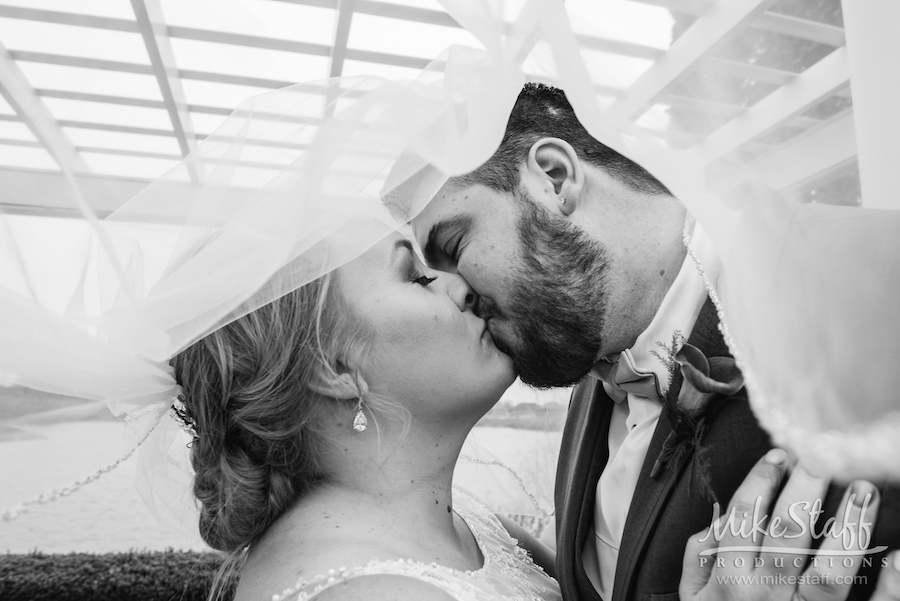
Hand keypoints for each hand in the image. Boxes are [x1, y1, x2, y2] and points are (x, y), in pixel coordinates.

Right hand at [679, 448, 899, 600]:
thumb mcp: (692, 599)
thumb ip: (699, 557)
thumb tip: (719, 517)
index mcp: (728, 580)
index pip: (743, 519)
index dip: (760, 482)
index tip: (779, 455)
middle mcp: (764, 594)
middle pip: (786, 535)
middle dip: (805, 492)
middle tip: (822, 457)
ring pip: (827, 571)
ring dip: (848, 529)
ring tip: (865, 491)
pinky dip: (887, 589)